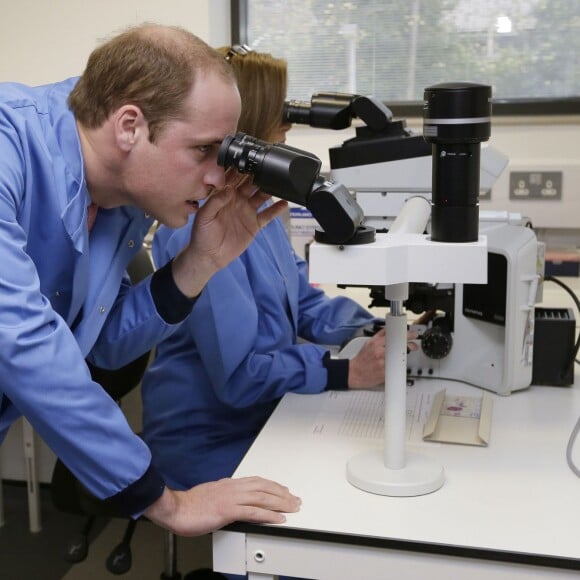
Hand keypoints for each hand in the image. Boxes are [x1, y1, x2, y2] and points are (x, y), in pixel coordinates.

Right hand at [144, 476, 300, 536]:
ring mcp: (231, 498)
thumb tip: (233, 501)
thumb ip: (224, 495)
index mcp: (229, 484)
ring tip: (293, 507)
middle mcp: (233, 488)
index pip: (257, 482)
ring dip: (280, 502)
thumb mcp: (211, 495)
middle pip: (264, 487)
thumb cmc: (190, 505)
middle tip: (295, 499)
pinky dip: (269, 514)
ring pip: (262, 497)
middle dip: (282, 493)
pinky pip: (254, 511)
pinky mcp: (228, 510)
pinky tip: (279, 518)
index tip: (283, 490)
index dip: (272, 485)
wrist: (176, 508)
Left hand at [172, 169, 287, 297]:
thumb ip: (215, 201)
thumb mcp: (205, 216)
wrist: (209, 256)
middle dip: (258, 175)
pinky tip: (285, 202)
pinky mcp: (254, 224)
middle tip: (268, 166)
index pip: (234, 178)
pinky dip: (276, 209)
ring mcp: (247, 211)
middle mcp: (237, 200)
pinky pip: (267, 215)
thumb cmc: (202, 235)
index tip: (249, 161)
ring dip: (269, 189)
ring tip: (279, 182)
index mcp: (224, 195)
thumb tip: (229, 188)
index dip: (241, 169)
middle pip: (250, 184)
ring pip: (261, 196)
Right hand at [348, 329, 417, 388]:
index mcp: (376, 343)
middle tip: (413, 346)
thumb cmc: (361, 359)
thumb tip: (389, 329)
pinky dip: (398, 367)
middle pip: (400, 347)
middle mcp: (380, 352)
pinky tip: (394, 366)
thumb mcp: (368, 343)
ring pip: (400, 358)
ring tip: (400, 357)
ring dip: (403, 357)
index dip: (406, 335)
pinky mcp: (385, 373)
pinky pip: (396, 369)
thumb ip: (380, 335)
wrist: (354, 373)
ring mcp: (383, 363)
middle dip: (409, 346)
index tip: (413, 335)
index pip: (394, 336)